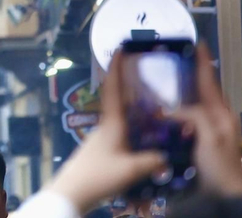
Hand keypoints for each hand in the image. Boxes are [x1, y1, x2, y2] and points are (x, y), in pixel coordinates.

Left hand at [45, 59, 166, 212]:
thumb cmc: (99, 174)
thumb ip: (153, 161)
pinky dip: (133, 130)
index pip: (113, 88)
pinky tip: (144, 138)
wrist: (72, 192)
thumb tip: (168, 157)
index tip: (119, 49)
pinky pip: (120, 133)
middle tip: (148, 78)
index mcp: (112, 123)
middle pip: (117, 100)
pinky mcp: (101, 150)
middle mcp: (106, 126)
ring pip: (120, 118)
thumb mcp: (131, 170)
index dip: (116, 67)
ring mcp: (102, 138)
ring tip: (155, 109)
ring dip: (134, 111)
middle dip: (130, 87)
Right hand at [174, 47, 241, 195]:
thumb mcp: (210, 136)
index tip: (197, 43)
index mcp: (222, 114)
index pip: (210, 81)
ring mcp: (211, 133)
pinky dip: (176, 114)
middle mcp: (217, 120)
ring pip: (194, 106)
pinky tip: (163, 115)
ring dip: (181, 95)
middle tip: (172, 61)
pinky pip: (187, 121)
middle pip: (203, 91)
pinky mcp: (201, 145)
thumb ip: (194, 116)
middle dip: (190, 76)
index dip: (202, 62)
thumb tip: (172, 109)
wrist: (227, 197)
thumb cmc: (221, 167)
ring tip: (163, 84)